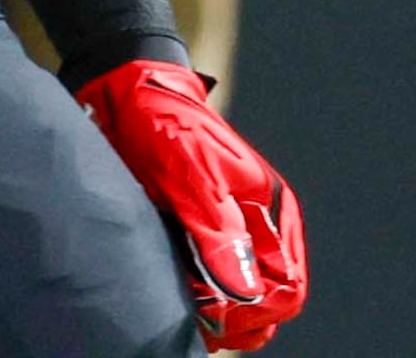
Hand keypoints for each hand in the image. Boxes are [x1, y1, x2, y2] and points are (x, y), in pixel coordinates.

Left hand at [73, 59, 307, 349]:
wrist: (127, 96)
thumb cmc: (164, 124)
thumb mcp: (189, 172)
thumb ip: (216, 229)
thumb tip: (245, 293)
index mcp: (270, 211)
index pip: (288, 288)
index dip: (255, 308)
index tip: (212, 306)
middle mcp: (258, 230)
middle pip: (269, 305)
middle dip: (238, 318)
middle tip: (194, 310)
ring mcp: (231, 237)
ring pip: (241, 304)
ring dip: (218, 313)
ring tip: (180, 300)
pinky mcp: (201, 241)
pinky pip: (213, 289)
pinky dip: (198, 301)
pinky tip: (172, 292)